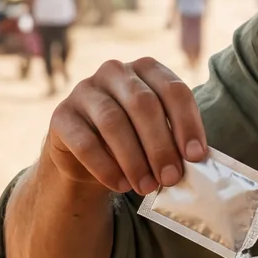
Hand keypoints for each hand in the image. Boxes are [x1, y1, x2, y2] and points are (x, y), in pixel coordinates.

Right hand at [45, 57, 206, 195]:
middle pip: (143, 104)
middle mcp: (115, 72)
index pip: (173, 90)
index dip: (187, 123)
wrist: (86, 156)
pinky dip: (105, 167)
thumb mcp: (156, 135)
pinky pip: (84, 142)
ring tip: (147, 187)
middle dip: (160, 145)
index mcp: (147, 70)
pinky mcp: (61, 114)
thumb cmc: (133, 141)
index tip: (196, 156)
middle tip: (171, 178)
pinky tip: (121, 185)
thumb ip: (174, 141)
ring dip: (134, 160)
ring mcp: (85, 90)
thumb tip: (193, 162)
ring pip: (113, 122)